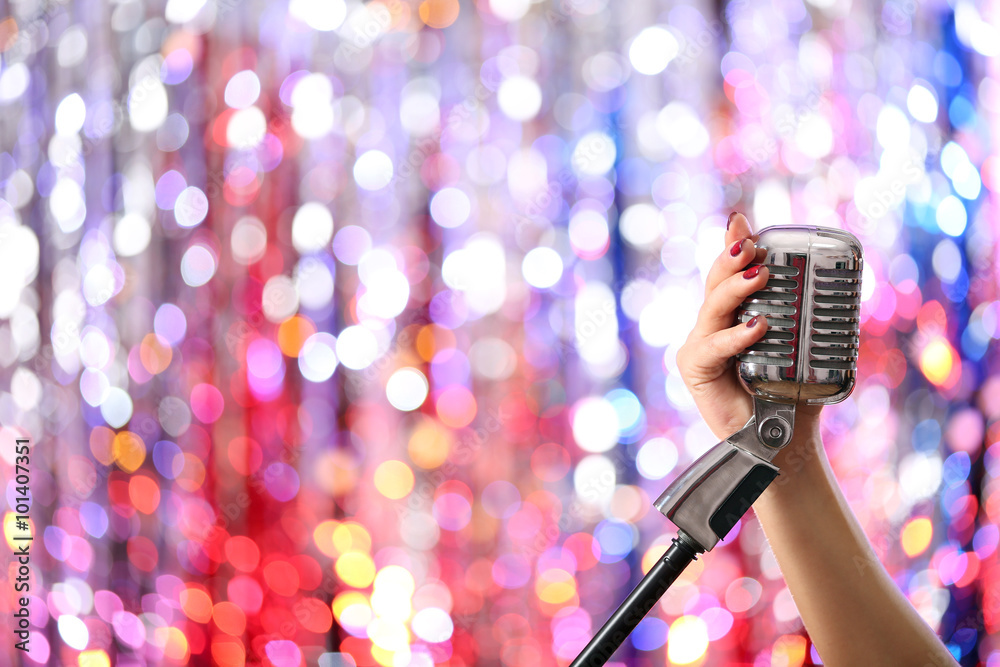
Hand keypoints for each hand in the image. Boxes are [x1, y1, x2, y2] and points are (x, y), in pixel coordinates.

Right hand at [675, 212, 822, 442]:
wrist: (785, 441)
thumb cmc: (794, 394)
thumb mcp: (807, 348)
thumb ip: (812, 319)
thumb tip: (845, 284)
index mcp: (736, 315)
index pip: (731, 273)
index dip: (733, 245)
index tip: (742, 222)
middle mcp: (714, 325)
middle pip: (716, 282)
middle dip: (731, 258)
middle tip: (753, 246)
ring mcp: (701, 345)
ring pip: (712, 307)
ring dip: (733, 289)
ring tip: (759, 275)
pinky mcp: (695, 368)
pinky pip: (713, 347)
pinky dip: (735, 337)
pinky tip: (757, 327)